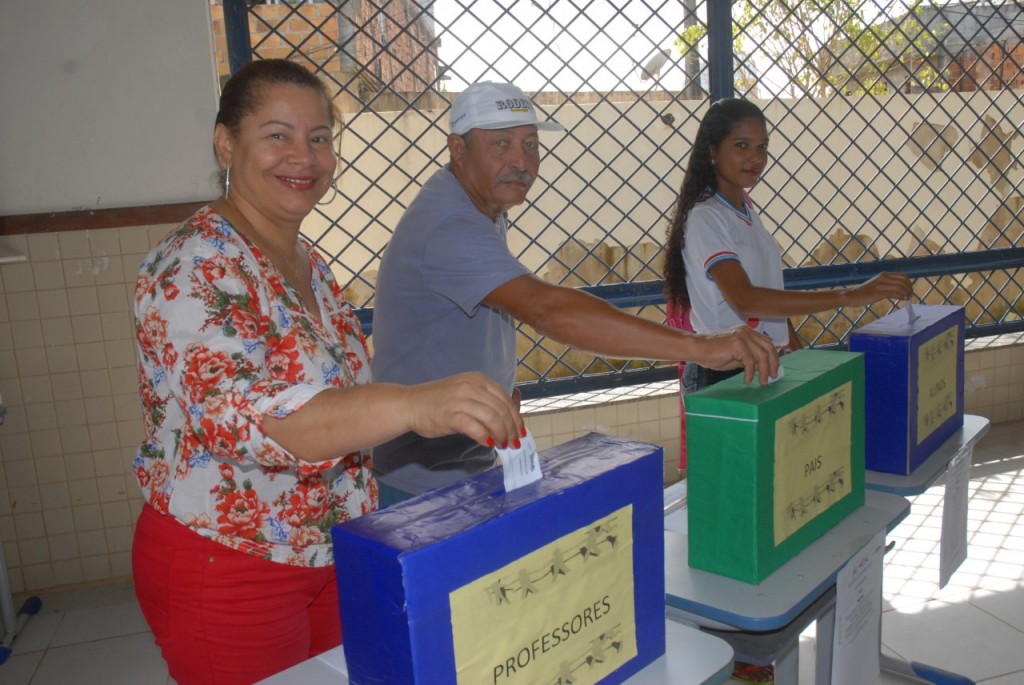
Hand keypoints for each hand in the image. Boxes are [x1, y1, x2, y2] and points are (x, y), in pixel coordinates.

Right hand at [405, 372, 523, 447]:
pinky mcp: (451, 415)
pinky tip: (487, 443)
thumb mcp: (464, 392)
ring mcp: (461, 400)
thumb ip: (483, 401)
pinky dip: (485, 436)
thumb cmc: (437, 401)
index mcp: (477, 379)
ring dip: (501, 434)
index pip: (505, 398)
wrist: (410, 404)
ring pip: (492, 418)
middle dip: (511, 429)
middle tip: (513, 442)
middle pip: (502, 409)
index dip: (515, 416)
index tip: (520, 430)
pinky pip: (475, 427)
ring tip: (502, 444)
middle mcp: (471, 386)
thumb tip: (507, 420)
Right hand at [692, 325, 779, 384]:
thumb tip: (763, 368)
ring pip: (762, 356)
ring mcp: (743, 336)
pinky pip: (750, 361)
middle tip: (773, 377)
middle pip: (769, 348)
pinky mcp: (738, 344)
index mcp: (747, 332)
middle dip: (773, 364)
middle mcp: (747, 332)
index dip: (774, 357)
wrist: (698, 349)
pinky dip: (751, 373)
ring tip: (762, 382)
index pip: (767, 343)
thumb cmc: (713, 353)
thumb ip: (749, 359)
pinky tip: (747, 380)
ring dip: (764, 371)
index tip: (774, 369)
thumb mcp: (736, 357)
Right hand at [845, 272, 912, 305]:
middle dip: (909, 288)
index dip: (909, 283)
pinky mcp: (879, 292)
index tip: (909, 290)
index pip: (903, 276)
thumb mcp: (877, 284)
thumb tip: (900, 291)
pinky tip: (902, 299)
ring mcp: (881, 284)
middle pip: (903, 280)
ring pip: (900, 287)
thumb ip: (887, 285)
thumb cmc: (864, 292)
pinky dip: (901, 296)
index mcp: (884, 274)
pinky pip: (894, 293)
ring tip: (907, 298)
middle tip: (910, 295)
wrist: (852, 295)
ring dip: (906, 293)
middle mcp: (883, 277)